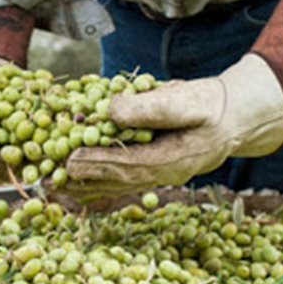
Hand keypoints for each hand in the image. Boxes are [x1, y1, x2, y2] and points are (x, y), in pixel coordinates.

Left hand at [63, 54, 282, 197]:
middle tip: (50, 177)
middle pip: (117, 180)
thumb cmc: (210, 105)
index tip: (71, 160)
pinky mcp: (153, 171)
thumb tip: (111, 110)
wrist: (233, 119)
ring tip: (54, 184)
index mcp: (176, 158)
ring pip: (116, 184)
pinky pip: (120, 180)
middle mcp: (164, 174)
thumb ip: (151, 106)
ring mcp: (159, 176)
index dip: (99, 163)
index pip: (132, 164)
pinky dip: (96, 181)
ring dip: (85, 184)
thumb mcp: (186, 98)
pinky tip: (75, 182)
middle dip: (83, 179)